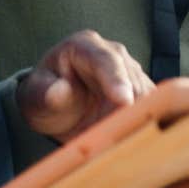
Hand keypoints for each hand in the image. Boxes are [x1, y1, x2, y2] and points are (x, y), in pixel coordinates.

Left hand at [18, 32, 154, 142]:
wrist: (56, 106)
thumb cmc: (44, 96)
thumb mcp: (35, 97)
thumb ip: (46, 94)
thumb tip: (58, 92)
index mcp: (85, 45)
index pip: (106, 60)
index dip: (117, 80)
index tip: (125, 102)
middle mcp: (113, 53)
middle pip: (133, 78)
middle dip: (134, 106)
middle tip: (127, 134)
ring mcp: (130, 71)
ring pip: (148, 94)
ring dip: (142, 118)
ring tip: (129, 141)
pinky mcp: (141, 90)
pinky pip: (153, 106)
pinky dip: (147, 123)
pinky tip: (137, 139)